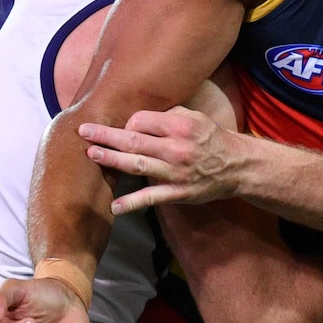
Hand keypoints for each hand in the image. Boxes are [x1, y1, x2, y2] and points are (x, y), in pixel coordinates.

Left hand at [79, 106, 243, 213]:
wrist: (238, 167)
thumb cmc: (213, 139)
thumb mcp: (196, 118)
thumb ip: (168, 116)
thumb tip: (138, 120)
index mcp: (181, 126)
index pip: (142, 120)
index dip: (128, 123)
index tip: (123, 128)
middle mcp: (177, 148)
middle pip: (134, 140)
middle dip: (106, 135)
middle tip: (84, 131)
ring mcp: (177, 172)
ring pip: (138, 164)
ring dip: (112, 159)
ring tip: (92, 154)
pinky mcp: (179, 193)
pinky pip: (152, 198)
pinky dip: (132, 203)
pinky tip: (115, 207)